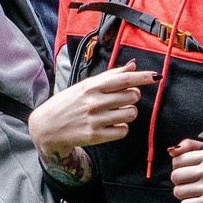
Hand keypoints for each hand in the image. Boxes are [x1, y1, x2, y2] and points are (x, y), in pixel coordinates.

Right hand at [29, 63, 157, 165]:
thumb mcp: (85, 85)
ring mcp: (95, 120)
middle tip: (123, 99)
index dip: (142, 77)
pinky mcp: (96, 136)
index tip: (156, 76)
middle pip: (132, 96)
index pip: (124, 79)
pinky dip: (121, 128)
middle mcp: (94, 101)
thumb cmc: (68, 103)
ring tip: (117, 113)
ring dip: (128, 113)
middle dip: (133, 97)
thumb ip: (110, 76)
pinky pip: (123, 130)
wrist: (47, 126)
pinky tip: (112, 125)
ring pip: (130, 114)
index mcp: (92, 86)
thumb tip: (133, 65)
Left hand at [168, 140, 202, 202]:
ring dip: (185, 195)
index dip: (181, 168)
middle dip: (181, 183)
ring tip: (199, 194)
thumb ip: (191, 147)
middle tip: (195, 185)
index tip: (193, 172)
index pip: (177, 160)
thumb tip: (171, 150)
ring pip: (178, 192)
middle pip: (175, 176)